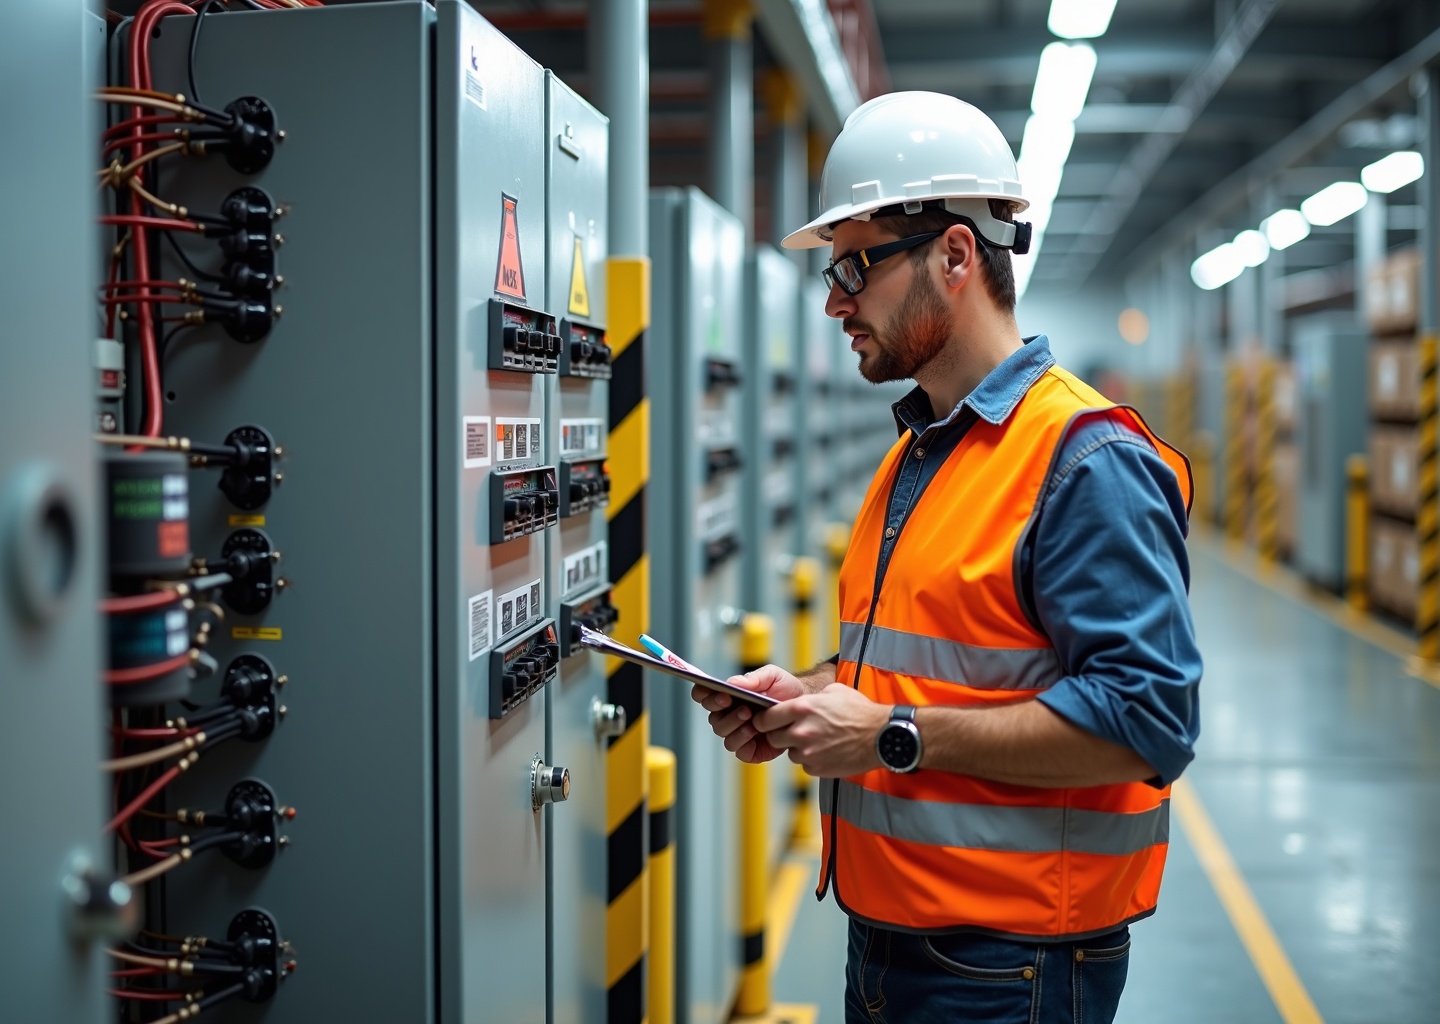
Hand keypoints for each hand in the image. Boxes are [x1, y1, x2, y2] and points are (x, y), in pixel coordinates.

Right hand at [691, 665, 809, 764]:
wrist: (805, 707)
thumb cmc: (785, 688)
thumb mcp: (772, 676)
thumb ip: (753, 678)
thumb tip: (732, 683)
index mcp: (727, 696)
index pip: (703, 695)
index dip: (702, 694)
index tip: (717, 692)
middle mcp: (728, 716)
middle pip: (712, 718)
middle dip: (723, 712)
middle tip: (739, 705)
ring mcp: (738, 733)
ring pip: (724, 735)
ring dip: (735, 727)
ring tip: (751, 719)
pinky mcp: (751, 750)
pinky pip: (739, 751)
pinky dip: (744, 743)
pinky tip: (755, 734)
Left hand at [753, 684, 888, 777]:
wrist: (880, 736)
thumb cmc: (859, 711)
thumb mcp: (833, 692)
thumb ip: (809, 698)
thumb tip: (798, 703)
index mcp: (801, 709)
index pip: (765, 718)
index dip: (763, 720)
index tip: (766, 721)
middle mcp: (800, 732)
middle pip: (773, 737)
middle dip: (780, 734)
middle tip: (794, 730)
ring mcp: (807, 753)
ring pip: (789, 752)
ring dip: (797, 747)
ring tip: (818, 740)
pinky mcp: (816, 768)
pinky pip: (805, 764)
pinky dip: (812, 759)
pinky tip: (827, 751)